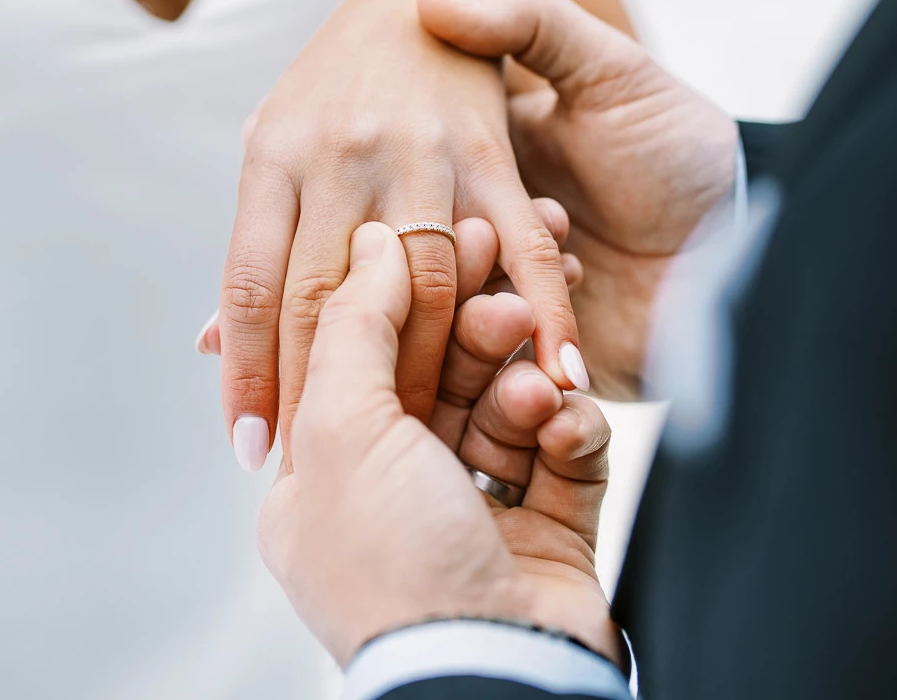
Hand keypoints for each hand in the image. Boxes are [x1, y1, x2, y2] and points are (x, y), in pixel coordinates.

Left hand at [218, 0, 587, 471]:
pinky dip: (540, 314)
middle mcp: (342, 153)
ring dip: (422, 377)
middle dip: (324, 396)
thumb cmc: (332, 90)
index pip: (256, 284)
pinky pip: (518, 245)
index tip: (250, 452)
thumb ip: (255, 247)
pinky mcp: (489, 149)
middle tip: (327, 475)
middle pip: (331, 297)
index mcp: (276, 154)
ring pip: (421, 285)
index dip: (251, 374)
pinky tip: (553, 376)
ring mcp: (419, 150)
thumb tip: (210, 350)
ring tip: (416, 450)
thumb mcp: (274, 148)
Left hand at [258, 221, 623, 669]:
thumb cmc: (397, 571)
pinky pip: (563, 453)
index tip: (453, 241)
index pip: (365, 357)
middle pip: (443, 374)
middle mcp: (396, 494)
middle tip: (508, 298)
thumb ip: (354, 324)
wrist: (496, 681)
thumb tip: (373, 241)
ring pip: (506, 406)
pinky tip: (567, 425)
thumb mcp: (344, 431)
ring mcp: (474, 516)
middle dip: (479, 334)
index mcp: (327, 479)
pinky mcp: (548, 534)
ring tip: (538, 381)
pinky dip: (569, 433)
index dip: (408, 294)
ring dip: (525, 383)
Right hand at [420, 0, 738, 396]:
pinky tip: (561, 363)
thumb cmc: (683, 148)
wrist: (758, 243)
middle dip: (440, 279)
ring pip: (445, 336)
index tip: (434, 215)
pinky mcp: (539, 369)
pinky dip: (519, 380)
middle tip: (496, 260)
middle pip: (414, 271)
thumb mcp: (613, 68)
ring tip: (541, 301)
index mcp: (476, 168)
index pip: (405, 194)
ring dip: (477, 329)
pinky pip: (498, 392)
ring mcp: (506, 308)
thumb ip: (530, 21)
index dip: (398, 209)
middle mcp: (479, 240)